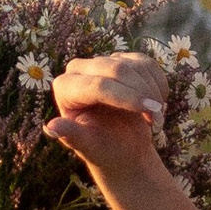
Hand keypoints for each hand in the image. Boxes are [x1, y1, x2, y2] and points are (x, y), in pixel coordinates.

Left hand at [49, 52, 168, 175]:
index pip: (99, 85)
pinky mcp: (122, 59)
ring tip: (155, 116)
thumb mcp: (88, 147)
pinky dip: (159, 84)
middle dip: (142, 92)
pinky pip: (147, 64)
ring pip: (134, 65)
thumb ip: (71, 135)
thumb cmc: (103, 150)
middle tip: (158, 115)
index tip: (152, 111)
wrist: (122, 147)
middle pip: (117, 69)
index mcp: (65, 88)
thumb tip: (51, 127)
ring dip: (152, 91)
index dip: (127, 97)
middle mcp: (79, 70)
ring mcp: (101, 62)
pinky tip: (157, 103)